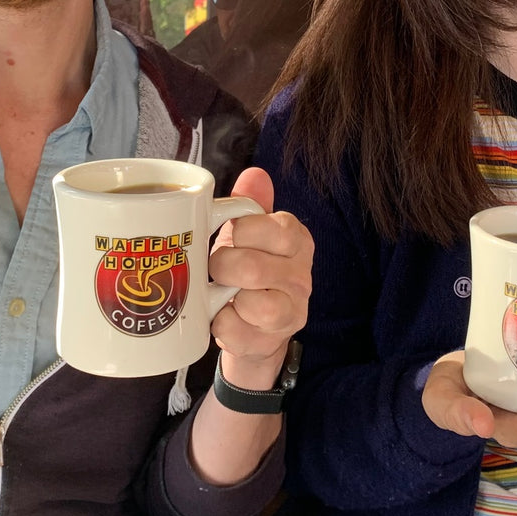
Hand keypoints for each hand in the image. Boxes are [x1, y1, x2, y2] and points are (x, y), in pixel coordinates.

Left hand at [206, 167, 312, 391]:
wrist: (254, 327)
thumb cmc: (248, 271)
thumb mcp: (249, 234)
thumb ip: (250, 203)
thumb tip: (255, 174)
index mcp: (296, 239)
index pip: (262, 226)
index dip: (236, 232)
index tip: (232, 238)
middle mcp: (301, 275)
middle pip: (250, 266)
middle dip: (221, 267)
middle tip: (216, 269)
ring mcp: (290, 311)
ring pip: (250, 302)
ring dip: (222, 296)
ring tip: (220, 293)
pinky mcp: (272, 341)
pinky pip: (235, 330)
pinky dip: (219, 324)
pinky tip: (221, 317)